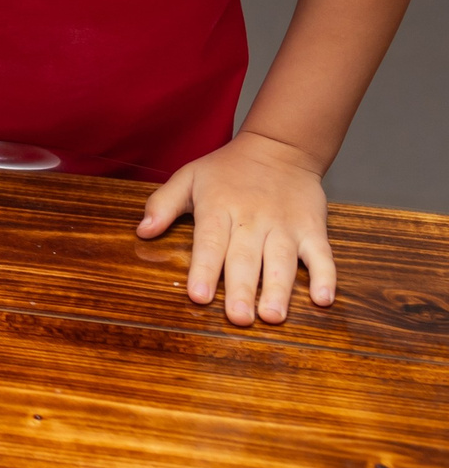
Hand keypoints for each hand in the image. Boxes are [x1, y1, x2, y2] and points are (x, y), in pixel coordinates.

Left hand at [138, 131, 332, 325]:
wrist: (279, 147)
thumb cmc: (227, 169)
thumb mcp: (188, 176)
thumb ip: (163, 203)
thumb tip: (142, 231)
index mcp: (218, 208)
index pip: (209, 242)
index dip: (204, 270)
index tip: (198, 296)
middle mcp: (252, 219)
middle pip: (245, 258)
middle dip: (241, 290)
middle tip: (238, 319)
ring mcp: (285, 225)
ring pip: (282, 261)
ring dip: (279, 290)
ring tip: (273, 317)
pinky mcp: (313, 229)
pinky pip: (322, 254)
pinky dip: (325, 276)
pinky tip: (323, 299)